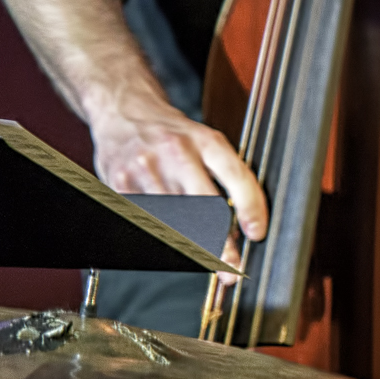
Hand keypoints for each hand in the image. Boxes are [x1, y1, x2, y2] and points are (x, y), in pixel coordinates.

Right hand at [87, 93, 266, 262]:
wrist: (124, 112)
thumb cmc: (172, 133)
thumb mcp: (205, 142)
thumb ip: (224, 176)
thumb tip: (242, 223)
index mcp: (206, 140)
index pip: (236, 176)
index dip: (250, 208)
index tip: (257, 232)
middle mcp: (177, 152)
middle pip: (204, 206)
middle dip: (220, 242)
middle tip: (232, 266)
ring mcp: (147, 169)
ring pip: (175, 219)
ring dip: (193, 245)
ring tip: (208, 260)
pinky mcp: (121, 184)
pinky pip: (148, 219)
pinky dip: (163, 235)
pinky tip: (174, 243)